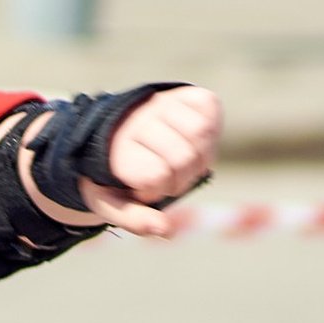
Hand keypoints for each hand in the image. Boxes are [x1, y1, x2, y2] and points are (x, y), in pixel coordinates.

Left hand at [77, 85, 221, 239]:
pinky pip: (211, 108)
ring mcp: (163, 102)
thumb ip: (134, 220)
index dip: (156, 191)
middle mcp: (139, 119)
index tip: (143, 189)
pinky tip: (197, 142)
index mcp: (118, 148)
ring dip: (200, 157)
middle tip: (169, 179)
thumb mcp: (111, 202)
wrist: (111, 135)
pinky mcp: (185, 92)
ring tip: (185, 163)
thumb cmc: (115, 174)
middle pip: (184, 157)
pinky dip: (212, 130)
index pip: (156, 175)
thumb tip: (165, 230)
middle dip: (182, 179)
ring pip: (201, 132)